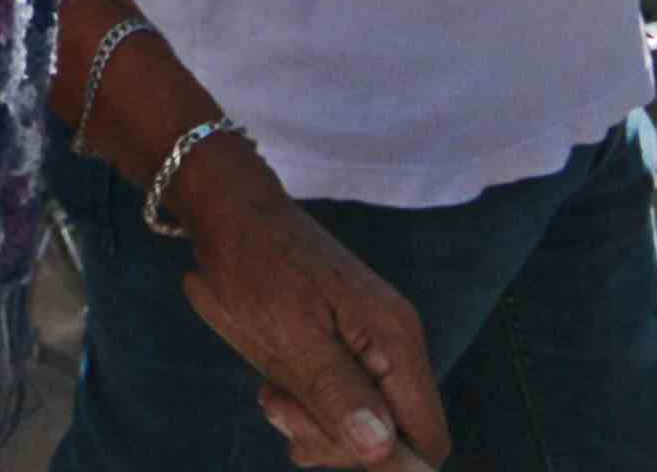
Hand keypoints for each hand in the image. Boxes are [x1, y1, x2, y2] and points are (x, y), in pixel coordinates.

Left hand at [175, 151, 450, 465]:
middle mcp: (397, 346)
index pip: (427, 441)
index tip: (323, 438)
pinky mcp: (348, 346)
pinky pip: (345, 401)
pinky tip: (277, 389)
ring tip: (272, 396)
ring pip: (366, 426)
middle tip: (279, 410)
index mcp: (395, 342)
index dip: (386, 462)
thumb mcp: (287, 333)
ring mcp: (374, 346)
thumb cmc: (253, 265)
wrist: (229, 211)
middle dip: (337, 441)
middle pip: (396, 440)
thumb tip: (381, 449)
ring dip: (317, 426)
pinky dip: (312, 408)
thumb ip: (337, 391)